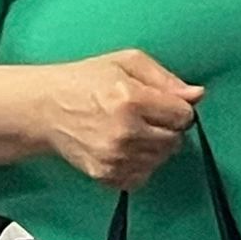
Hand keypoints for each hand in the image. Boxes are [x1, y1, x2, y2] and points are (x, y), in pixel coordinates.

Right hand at [39, 50, 202, 189]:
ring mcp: (114, 157)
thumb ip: (166, 78)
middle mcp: (125, 132)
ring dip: (155, 146)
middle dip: (168, 127)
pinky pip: (142, 176)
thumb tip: (196, 95)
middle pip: (175, 140)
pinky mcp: (105, 175)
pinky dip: (140, 164)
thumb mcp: (127, 63)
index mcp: (131, 99)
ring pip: (161, 159)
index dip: (179, 108)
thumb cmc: (84, 81)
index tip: (167, 104)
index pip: (183, 115)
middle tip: (148, 115)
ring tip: (134, 130)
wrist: (44, 108)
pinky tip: (126, 147)